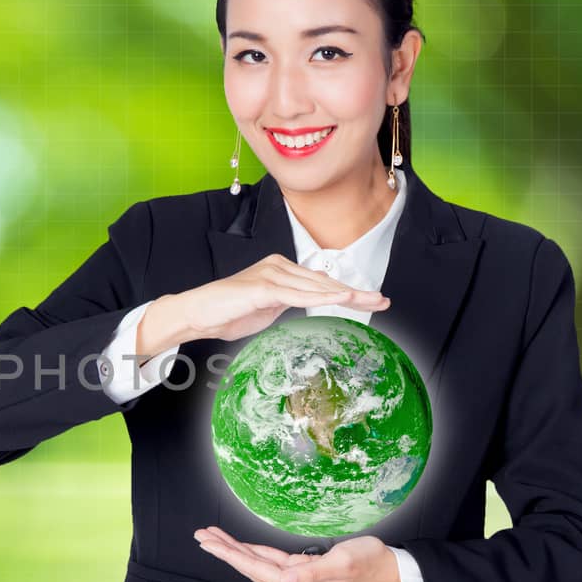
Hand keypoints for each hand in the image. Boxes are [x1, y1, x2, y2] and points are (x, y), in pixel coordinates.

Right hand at [176, 254, 389, 342]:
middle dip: (356, 292)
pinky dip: (321, 299)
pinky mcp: (263, 287)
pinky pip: (298, 294)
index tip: (373, 300)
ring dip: (346, 295)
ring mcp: (271, 274)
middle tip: (384, 300)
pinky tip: (341, 301)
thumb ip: (289, 302)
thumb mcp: (267, 309)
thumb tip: (309, 302)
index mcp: (282, 271)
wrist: (197, 314)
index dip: (349, 291)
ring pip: (316, 287)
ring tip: (370, 301)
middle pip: (325, 282)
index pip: (322, 283)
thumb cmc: (227, 314)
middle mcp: (279, 266)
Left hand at [192, 527, 398, 581]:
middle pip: (249, 567)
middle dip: (224, 550)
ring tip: (213, 537)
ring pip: (256, 564)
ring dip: (234, 550)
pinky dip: (251, 552)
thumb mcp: (342, 564)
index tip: (209, 541)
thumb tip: (286, 581)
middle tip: (201, 535)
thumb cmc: (368, 563)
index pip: (254, 568)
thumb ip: (312, 573)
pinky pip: (268, 562)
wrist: (387, 570)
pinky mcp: (301, 575)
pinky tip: (241, 546)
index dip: (229, 553)